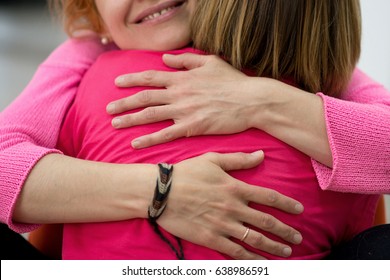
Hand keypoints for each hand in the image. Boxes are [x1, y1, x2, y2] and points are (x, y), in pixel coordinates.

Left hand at [108, 53, 262, 148]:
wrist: (251, 100)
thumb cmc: (233, 81)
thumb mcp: (210, 62)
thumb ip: (186, 60)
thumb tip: (166, 59)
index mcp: (182, 78)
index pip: (151, 77)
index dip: (132, 79)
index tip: (117, 82)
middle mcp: (179, 93)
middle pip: (144, 97)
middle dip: (124, 102)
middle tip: (108, 108)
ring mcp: (184, 111)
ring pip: (150, 114)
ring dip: (130, 119)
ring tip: (114, 123)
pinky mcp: (192, 127)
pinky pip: (165, 134)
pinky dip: (149, 139)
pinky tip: (135, 143)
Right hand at [158, 151, 303, 259]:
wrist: (161, 192)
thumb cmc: (186, 173)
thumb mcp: (213, 160)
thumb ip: (239, 160)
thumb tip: (261, 155)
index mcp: (235, 188)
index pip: (270, 197)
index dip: (288, 205)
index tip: (300, 210)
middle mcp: (233, 208)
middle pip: (267, 221)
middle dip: (286, 231)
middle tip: (298, 238)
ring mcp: (223, 225)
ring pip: (255, 239)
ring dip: (274, 247)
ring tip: (286, 252)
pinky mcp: (211, 238)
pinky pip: (235, 252)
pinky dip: (251, 259)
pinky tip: (261, 263)